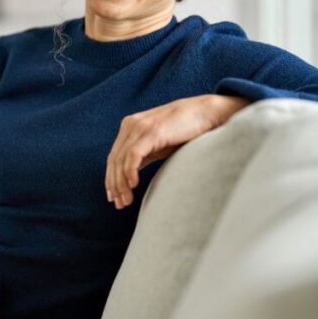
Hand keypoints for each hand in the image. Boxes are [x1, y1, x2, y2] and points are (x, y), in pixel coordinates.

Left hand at [105, 94, 248, 209]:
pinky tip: (134, 185)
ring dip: (121, 183)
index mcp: (130, 127)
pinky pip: (133, 155)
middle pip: (114, 160)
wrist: (206, 113)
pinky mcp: (151, 132)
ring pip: (121, 160)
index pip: (114, 157)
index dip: (111, 179)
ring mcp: (140, 127)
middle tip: (120, 205)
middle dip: (115, 185)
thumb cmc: (185, 131)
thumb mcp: (159, 145)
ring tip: (126, 201)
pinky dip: (130, 171)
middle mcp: (131, 125)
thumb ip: (143, 155)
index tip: (114, 198)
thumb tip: (129, 176)